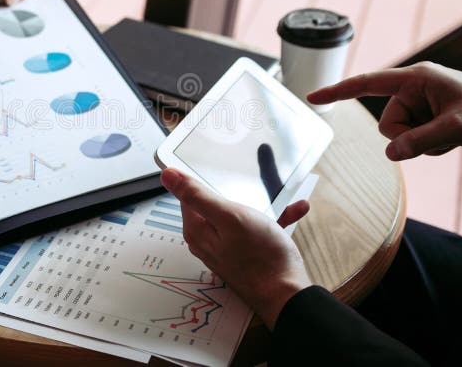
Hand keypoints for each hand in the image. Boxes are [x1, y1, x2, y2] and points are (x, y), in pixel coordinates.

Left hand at [160, 168, 311, 328]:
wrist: (287, 295)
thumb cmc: (261, 257)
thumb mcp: (230, 216)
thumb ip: (198, 195)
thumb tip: (167, 175)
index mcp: (197, 230)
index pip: (188, 195)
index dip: (201, 177)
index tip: (215, 165)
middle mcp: (208, 240)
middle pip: (214, 203)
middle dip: (234, 190)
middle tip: (249, 178)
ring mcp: (227, 247)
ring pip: (240, 215)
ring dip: (260, 204)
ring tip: (277, 193)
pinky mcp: (246, 253)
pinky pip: (257, 229)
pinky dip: (273, 218)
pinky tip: (293, 210)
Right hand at [308, 62, 461, 160]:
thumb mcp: (457, 128)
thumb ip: (419, 141)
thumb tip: (390, 154)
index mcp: (416, 78)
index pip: (367, 83)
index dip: (338, 91)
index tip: (312, 96)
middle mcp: (413, 88)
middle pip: (387, 123)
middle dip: (409, 136)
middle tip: (441, 134)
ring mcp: (420, 103)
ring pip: (399, 134)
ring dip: (422, 142)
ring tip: (450, 133)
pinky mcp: (427, 116)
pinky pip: (412, 139)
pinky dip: (430, 144)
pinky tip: (451, 137)